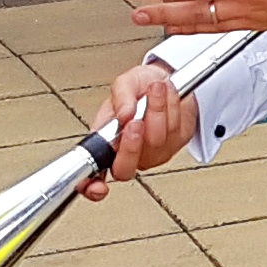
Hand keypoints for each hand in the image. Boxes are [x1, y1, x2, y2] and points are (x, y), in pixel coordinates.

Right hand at [83, 59, 196, 197]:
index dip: (91, 186)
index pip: (93, 174)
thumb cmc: (140, 87)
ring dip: (157, 110)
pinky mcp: (174, 147)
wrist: (168, 80)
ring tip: (155, 90)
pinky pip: (175, 133)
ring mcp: (151, 154)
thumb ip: (121, 96)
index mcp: (105, 141)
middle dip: (131, 145)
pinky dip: (172, 108)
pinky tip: (167, 98)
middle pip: (125, 169)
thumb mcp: (125, 83)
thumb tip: (124, 114)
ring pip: (154, 143)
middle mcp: (127, 153)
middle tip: (135, 120)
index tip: (96, 186)